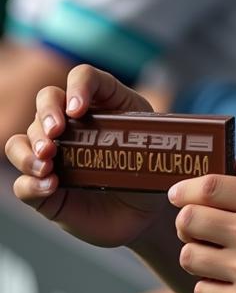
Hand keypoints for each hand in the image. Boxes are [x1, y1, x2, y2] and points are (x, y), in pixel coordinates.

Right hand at [5, 65, 169, 246]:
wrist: (145, 215)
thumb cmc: (150, 172)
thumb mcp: (157, 147)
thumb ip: (151, 137)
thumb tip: (147, 139)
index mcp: (106, 103)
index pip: (85, 77)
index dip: (78, 86)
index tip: (79, 109)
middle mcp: (74, 124)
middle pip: (47, 99)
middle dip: (46, 114)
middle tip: (55, 134)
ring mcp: (55, 154)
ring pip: (23, 139)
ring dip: (29, 149)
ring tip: (47, 164)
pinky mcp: (42, 187)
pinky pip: (22, 182)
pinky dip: (30, 183)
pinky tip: (49, 186)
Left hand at [170, 160, 235, 292]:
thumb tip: (217, 160)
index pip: (207, 187)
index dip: (184, 190)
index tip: (176, 195)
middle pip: (187, 221)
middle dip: (187, 224)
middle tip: (197, 228)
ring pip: (189, 256)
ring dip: (198, 255)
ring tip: (218, 256)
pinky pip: (201, 289)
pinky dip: (211, 285)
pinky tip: (231, 281)